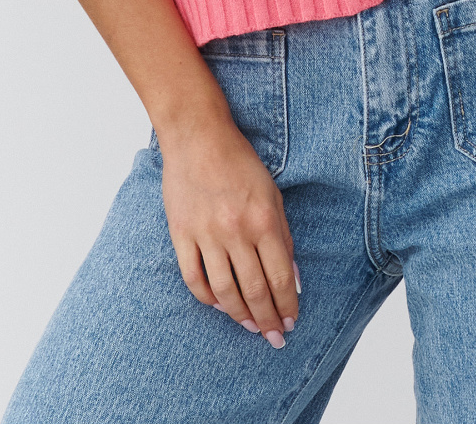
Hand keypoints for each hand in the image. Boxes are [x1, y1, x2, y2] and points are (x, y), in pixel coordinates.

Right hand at [159, 116, 299, 348]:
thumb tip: (293, 278)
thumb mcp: (273, 194)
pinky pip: (194, 279)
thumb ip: (283, 236)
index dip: (288, 304)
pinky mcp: (181, 235)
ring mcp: (206, 234)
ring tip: (251, 327)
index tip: (292, 321)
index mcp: (264, 219)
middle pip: (254, 290)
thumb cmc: (240, 163)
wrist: (199, 138)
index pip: (281, 276)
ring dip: (240, 316)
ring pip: (225, 291)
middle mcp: (236, 231)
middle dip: (268, 319)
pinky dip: (208, 299)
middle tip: (275, 337)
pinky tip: (221, 306)